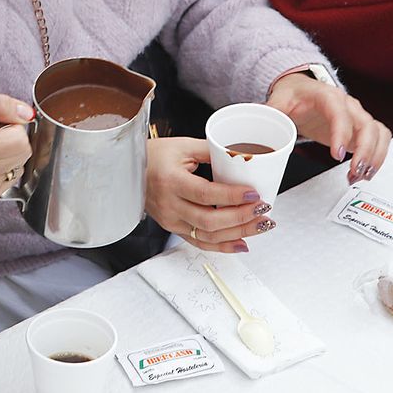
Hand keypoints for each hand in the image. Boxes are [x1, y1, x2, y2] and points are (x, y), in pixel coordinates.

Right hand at [145, 136, 267, 253]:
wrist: (128, 171)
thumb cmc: (154, 155)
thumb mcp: (183, 146)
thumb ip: (212, 151)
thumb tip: (241, 156)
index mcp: (171, 181)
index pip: (205, 194)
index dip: (231, 196)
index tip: (254, 193)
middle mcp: (169, 205)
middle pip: (209, 220)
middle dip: (241, 218)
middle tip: (264, 210)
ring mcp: (171, 220)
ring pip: (208, 235)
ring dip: (238, 233)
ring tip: (261, 225)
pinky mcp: (174, 228)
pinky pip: (200, 242)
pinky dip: (223, 246)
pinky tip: (242, 243)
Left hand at [266, 74, 390, 184]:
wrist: (302, 91)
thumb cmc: (293, 95)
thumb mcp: (279, 100)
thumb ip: (271, 110)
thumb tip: (259, 119)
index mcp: (328, 96)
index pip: (340, 113)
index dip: (342, 133)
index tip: (337, 155)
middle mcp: (349, 105)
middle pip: (368, 125)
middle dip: (366, 151)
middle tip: (353, 173)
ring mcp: (358, 116)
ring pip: (379, 133)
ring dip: (375, 157)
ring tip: (360, 176)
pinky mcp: (362, 128)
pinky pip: (381, 139)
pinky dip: (378, 157)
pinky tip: (364, 173)